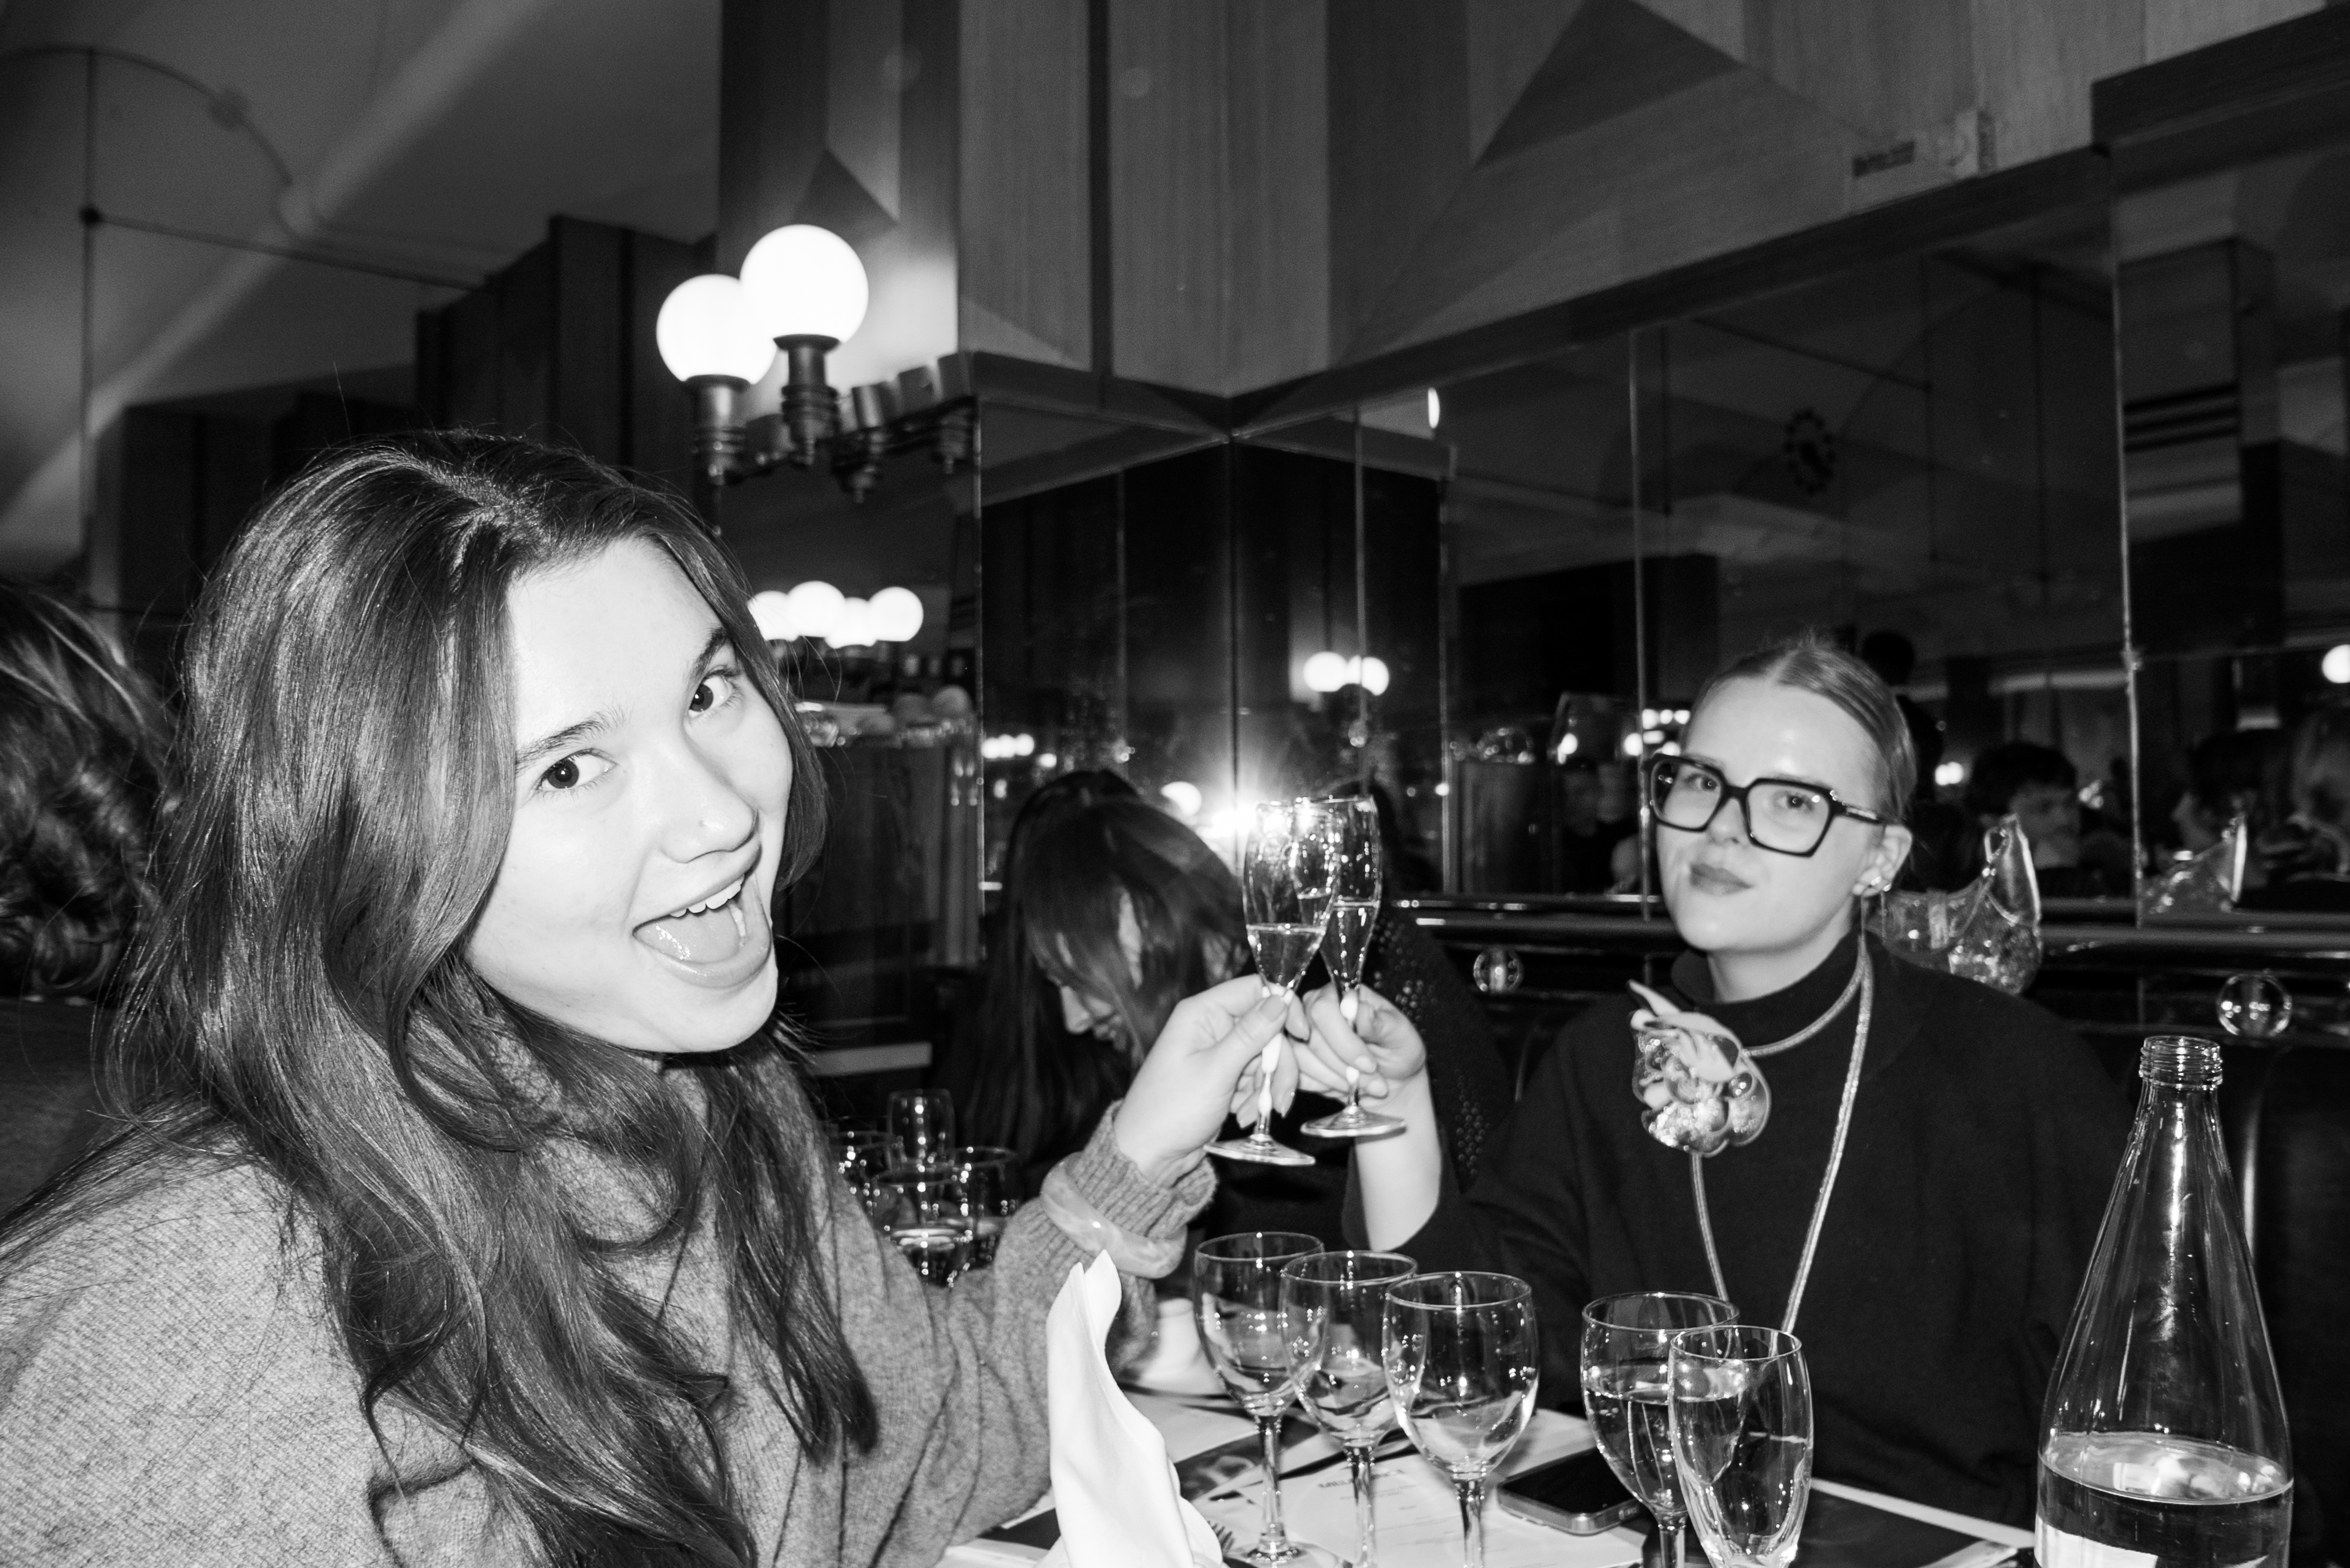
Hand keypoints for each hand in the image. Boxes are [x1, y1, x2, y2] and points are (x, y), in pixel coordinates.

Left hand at [1114, 976, 1291, 1186]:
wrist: (1149, 1154)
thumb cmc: (1171, 1111)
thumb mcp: (1216, 1071)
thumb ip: (1251, 1034)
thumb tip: (1281, 1000)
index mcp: (1202, 1013)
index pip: (1254, 990)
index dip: (1282, 1008)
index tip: (1302, 1034)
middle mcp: (1210, 1026)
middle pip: (1266, 1028)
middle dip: (1277, 1064)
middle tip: (1280, 1096)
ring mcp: (1217, 1052)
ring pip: (1265, 1057)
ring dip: (1266, 1087)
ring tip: (1252, 1113)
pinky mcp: (1223, 1076)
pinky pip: (1255, 1077)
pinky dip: (1255, 1097)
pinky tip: (1241, 1116)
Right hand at [1294, 984, 1427, 1102]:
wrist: (1391, 1079)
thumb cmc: (1397, 1050)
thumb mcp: (1399, 1035)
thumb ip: (1378, 1022)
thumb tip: (1356, 1008)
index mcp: (1340, 994)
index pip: (1323, 1009)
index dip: (1343, 1041)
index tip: (1369, 1064)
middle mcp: (1313, 1008)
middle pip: (1311, 1038)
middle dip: (1344, 1066)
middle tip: (1373, 1079)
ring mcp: (1301, 1034)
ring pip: (1302, 1059)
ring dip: (1337, 1079)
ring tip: (1365, 1084)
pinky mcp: (1297, 1060)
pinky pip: (1297, 1076)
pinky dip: (1325, 1086)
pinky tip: (1345, 1086)